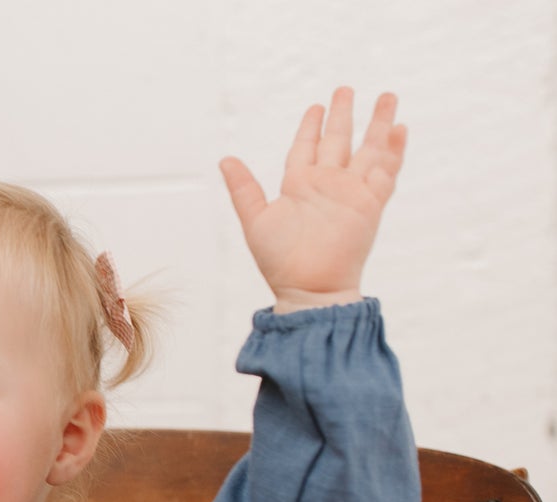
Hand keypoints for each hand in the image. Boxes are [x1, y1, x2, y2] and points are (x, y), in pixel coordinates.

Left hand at [220, 89, 406, 311]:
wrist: (310, 287)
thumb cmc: (279, 261)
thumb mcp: (255, 220)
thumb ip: (243, 189)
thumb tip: (225, 159)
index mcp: (298, 186)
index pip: (305, 147)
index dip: (310, 127)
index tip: (315, 107)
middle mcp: (326, 185)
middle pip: (338, 141)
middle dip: (343, 115)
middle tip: (345, 89)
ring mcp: (351, 192)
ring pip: (368, 149)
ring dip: (377, 124)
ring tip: (387, 96)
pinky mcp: (370, 204)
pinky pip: (386, 172)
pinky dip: (393, 150)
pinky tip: (400, 129)